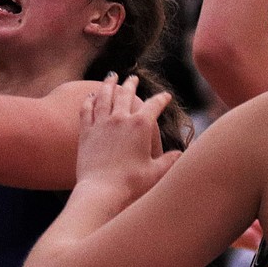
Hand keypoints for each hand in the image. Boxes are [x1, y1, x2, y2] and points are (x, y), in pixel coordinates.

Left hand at [76, 74, 180, 201]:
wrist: (101, 190)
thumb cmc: (131, 183)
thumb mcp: (156, 172)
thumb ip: (170, 161)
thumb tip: (181, 154)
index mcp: (141, 126)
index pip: (154, 105)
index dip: (161, 99)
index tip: (165, 96)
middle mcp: (120, 119)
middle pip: (126, 94)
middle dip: (131, 84)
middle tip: (133, 78)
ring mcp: (101, 123)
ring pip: (105, 96)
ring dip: (109, 84)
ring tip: (111, 76)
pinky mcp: (86, 131)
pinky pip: (87, 109)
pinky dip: (89, 100)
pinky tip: (90, 96)